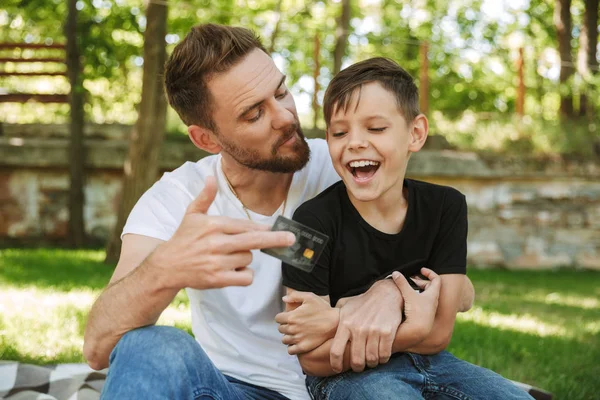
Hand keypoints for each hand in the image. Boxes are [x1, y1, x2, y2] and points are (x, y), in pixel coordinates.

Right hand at [147, 176, 295, 289]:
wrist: (166, 267)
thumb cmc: (183, 239)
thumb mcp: (191, 215)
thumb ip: (205, 197)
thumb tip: (211, 177)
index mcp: (213, 225)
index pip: (245, 225)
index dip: (261, 227)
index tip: (273, 227)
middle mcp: (216, 243)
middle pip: (253, 240)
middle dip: (274, 239)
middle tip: (290, 239)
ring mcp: (217, 262)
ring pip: (248, 259)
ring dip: (245, 258)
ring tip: (229, 257)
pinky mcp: (218, 279)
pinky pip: (245, 277)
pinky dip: (244, 275)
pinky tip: (233, 271)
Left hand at [275, 292, 338, 354]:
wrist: (335, 322)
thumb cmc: (323, 308)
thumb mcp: (309, 297)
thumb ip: (295, 296)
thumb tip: (284, 299)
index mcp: (292, 316)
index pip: (278, 319)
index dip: (282, 317)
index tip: (288, 317)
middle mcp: (292, 328)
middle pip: (280, 329)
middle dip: (285, 326)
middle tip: (294, 324)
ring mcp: (298, 339)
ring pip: (284, 340)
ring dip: (288, 336)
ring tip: (295, 333)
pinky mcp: (303, 347)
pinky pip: (290, 350)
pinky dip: (291, 347)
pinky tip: (297, 342)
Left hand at [330, 279, 402, 372]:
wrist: (385, 294)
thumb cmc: (363, 302)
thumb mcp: (345, 307)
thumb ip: (335, 317)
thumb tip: (323, 325)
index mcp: (345, 324)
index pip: (335, 351)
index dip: (335, 364)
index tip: (337, 369)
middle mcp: (358, 329)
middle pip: (356, 360)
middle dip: (357, 367)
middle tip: (359, 366)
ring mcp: (373, 331)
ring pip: (371, 359)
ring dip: (372, 363)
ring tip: (371, 360)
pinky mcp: (387, 332)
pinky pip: (384, 354)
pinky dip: (383, 359)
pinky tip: (381, 355)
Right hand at [392, 268, 440, 334]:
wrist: (419, 331)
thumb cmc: (417, 312)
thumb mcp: (408, 295)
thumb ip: (402, 283)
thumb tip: (395, 273)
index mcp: (433, 294)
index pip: (436, 279)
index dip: (429, 272)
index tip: (421, 270)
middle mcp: (433, 301)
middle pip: (429, 287)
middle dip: (419, 282)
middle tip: (410, 280)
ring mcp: (429, 308)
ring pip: (425, 295)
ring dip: (417, 290)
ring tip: (407, 289)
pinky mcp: (424, 314)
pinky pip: (421, 302)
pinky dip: (415, 298)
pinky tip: (407, 300)